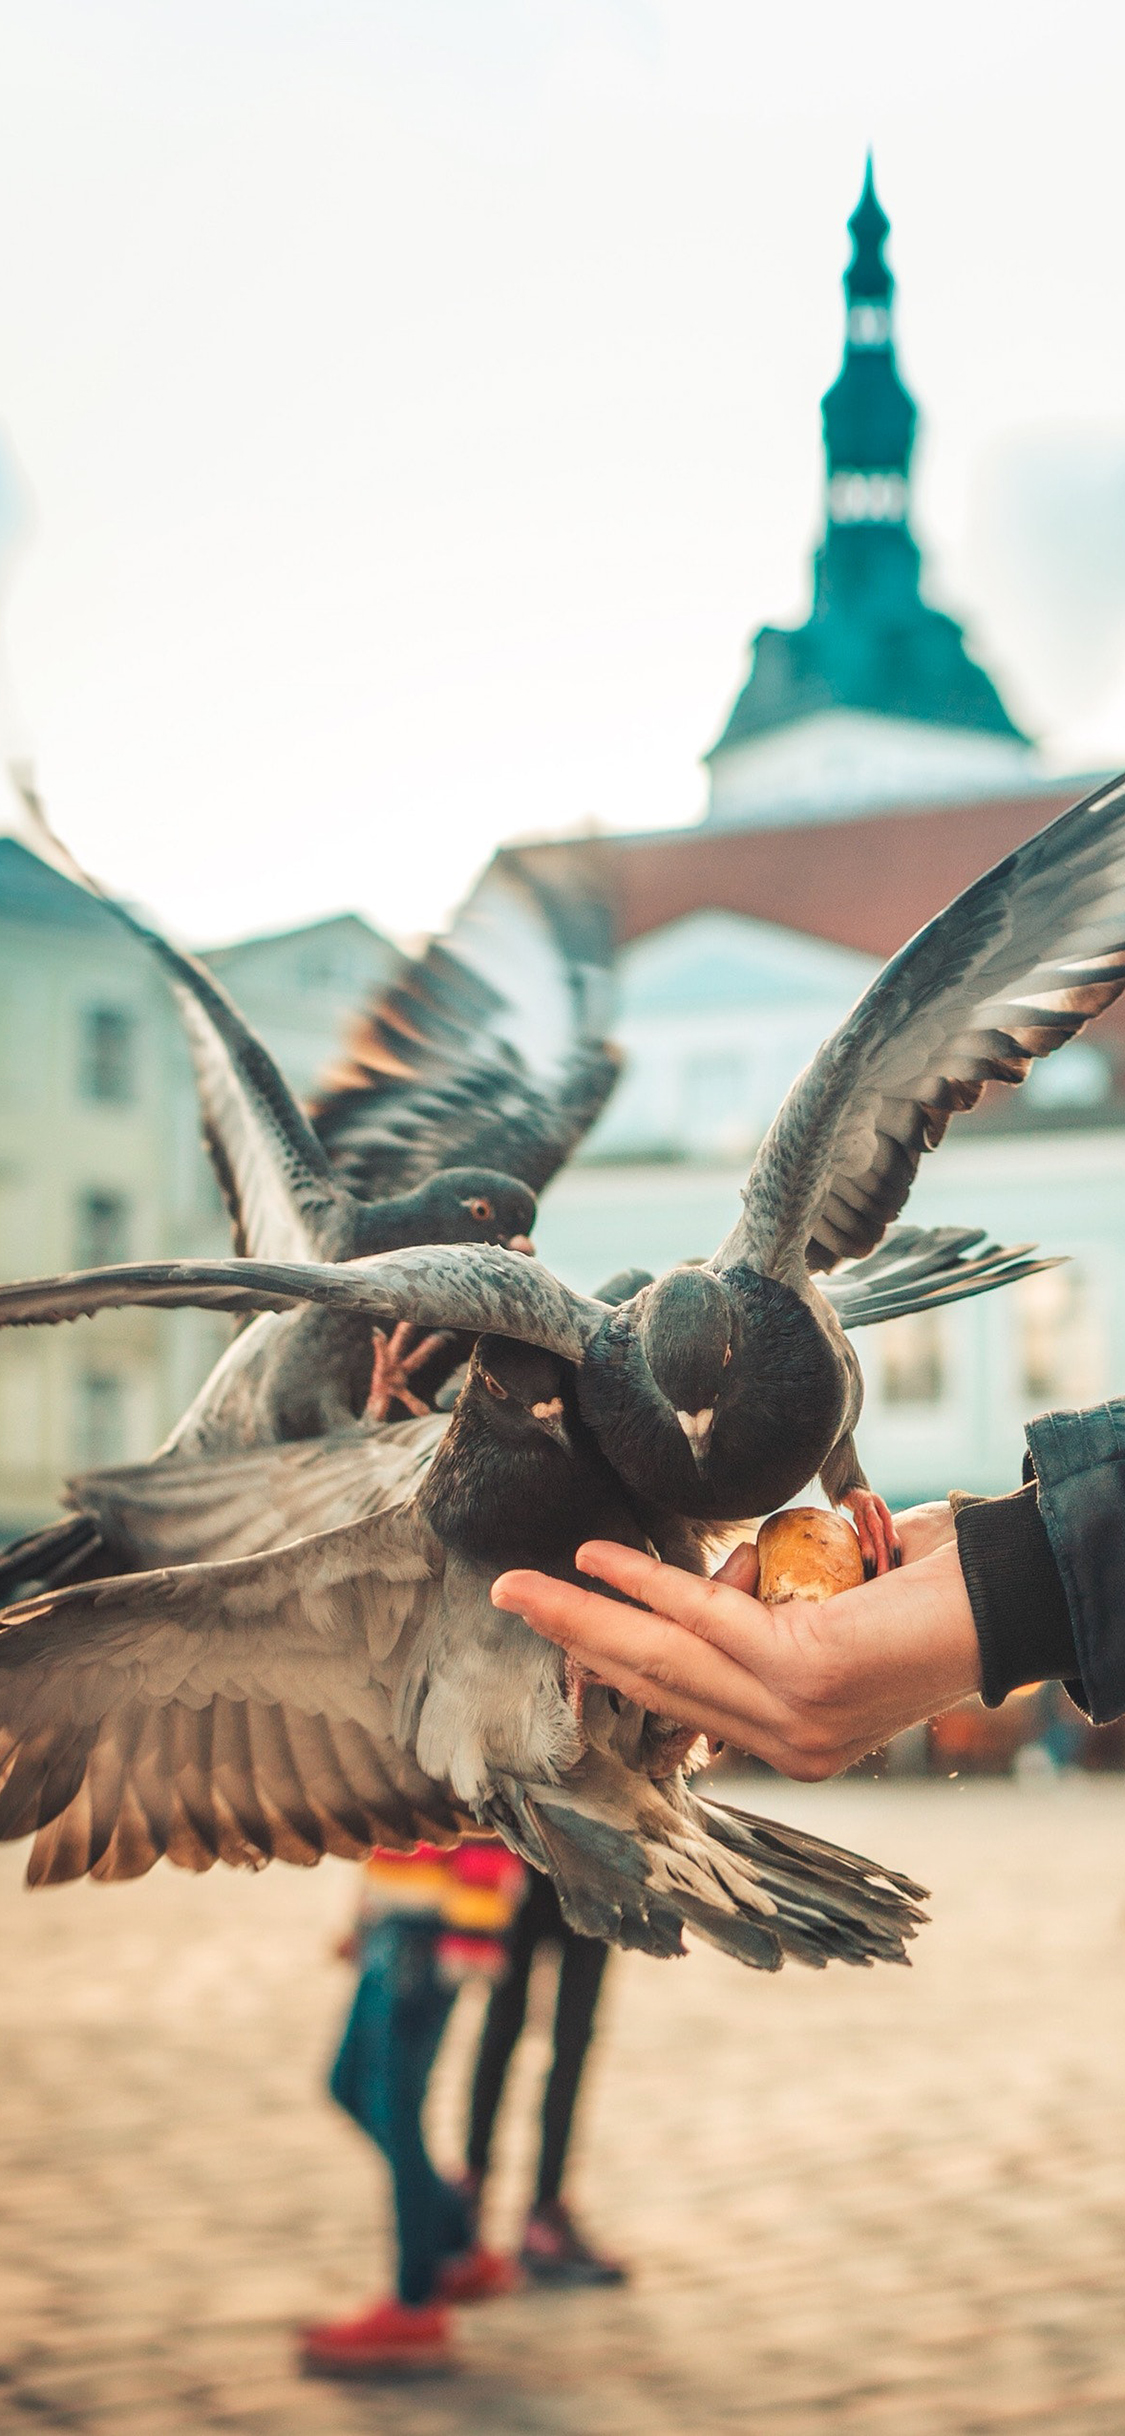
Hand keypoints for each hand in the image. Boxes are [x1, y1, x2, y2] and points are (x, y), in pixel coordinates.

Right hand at [492, 1513, 980, 1780]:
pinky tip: (595, 1561)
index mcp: (791, 1744)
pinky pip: (699, 1618)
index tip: (560, 1639)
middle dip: (573, 1643)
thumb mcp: (831, 1622)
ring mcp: (790, 1717)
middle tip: (512, 1603)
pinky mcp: (797, 1674)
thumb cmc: (926, 1594)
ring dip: (581, 1617)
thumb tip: (711, 1597)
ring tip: (525, 1588)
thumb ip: (772, 1629)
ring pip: (659, 1656)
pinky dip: (642, 1582)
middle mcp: (786, 1744)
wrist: (1005, 1596)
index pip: (680, 1705)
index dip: (611, 1666)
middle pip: (652, 1685)